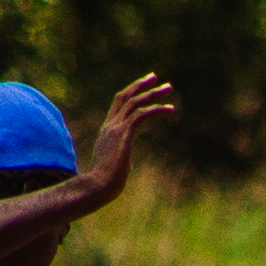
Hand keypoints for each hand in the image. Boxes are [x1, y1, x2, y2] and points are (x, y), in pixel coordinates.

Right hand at [81, 73, 177, 202]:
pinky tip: (169, 109)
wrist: (96, 187)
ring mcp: (115, 128)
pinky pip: (142, 114)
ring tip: (168, 88)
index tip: (143, 88)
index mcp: (105, 132)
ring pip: (134, 101)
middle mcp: (109, 126)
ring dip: (152, 93)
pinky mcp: (123, 134)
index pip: (117, 106)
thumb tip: (120, 168)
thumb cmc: (102, 185)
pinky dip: (156, 109)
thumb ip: (116, 160)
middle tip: (155, 77)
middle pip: (123, 96)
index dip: (130, 94)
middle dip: (140, 85)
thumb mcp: (111, 168)